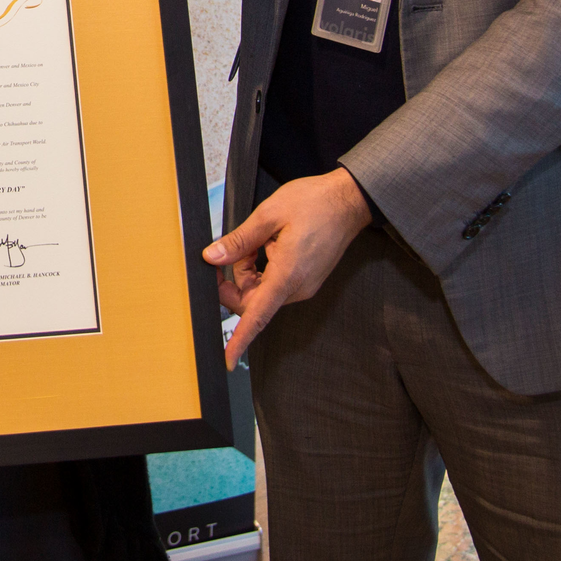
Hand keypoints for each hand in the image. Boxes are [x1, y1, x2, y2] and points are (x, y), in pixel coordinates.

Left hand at [205, 168, 371, 367]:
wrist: (348, 201)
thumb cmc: (315, 203)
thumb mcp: (269, 215)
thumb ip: (239, 240)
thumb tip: (212, 257)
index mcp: (288, 275)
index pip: (257, 316)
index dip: (240, 340)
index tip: (227, 359)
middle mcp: (297, 288)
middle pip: (252, 302)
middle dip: (234, 282)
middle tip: (227, 253)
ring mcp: (303, 286)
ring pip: (261, 292)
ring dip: (248, 272)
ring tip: (256, 241)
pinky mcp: (305, 280)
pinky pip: (274, 284)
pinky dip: (262, 269)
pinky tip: (267, 245)